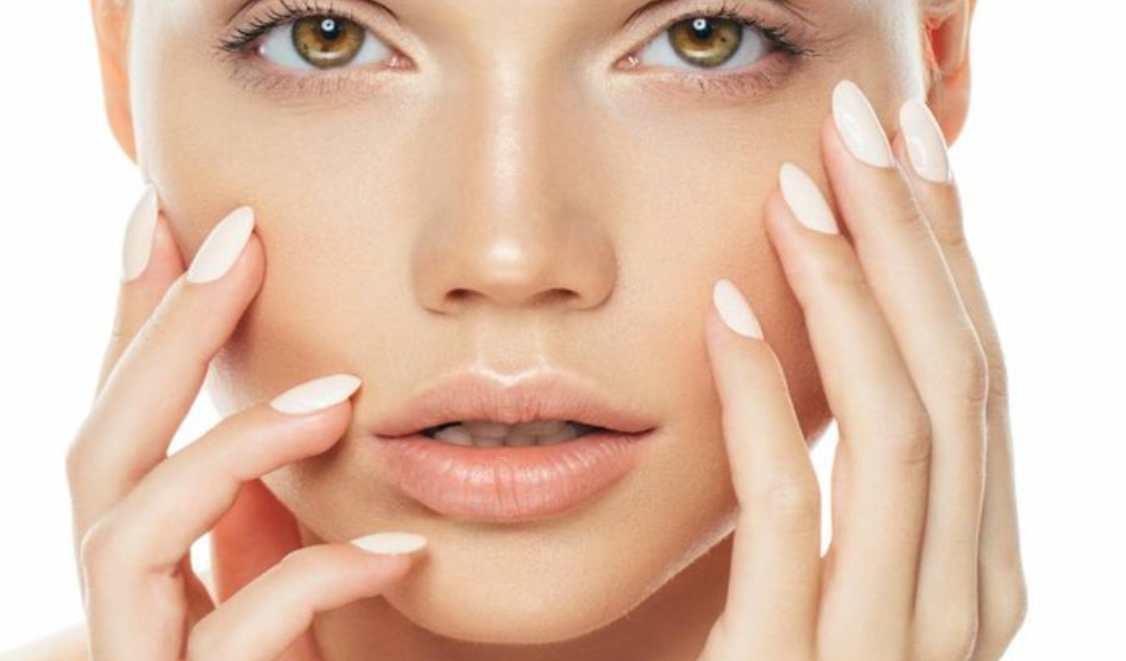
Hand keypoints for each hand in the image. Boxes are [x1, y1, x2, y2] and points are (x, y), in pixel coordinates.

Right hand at [65, 196, 426, 660]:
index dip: (136, 321)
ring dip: (234, 447)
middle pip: (99, 451)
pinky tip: (403, 550)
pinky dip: (315, 578)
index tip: (171, 215)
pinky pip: (231, 639)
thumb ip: (265, 526)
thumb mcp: (291, 599)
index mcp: (147, 568)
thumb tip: (295, 414)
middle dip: (161, 334)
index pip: (125, 424)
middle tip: (236, 235)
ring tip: (341, 397)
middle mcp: (121, 611)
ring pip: (129, 532)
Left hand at [700, 79, 1026, 660]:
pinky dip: (766, 397)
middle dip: (917, 239)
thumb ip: (850, 503)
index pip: (978, 384)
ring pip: (905, 431)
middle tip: (867, 124)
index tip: (907, 157)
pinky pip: (794, 514)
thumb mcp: (834, 592)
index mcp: (977, 576)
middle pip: (960, 384)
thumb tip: (828, 366)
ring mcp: (900, 649)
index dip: (950, 259)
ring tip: (802, 183)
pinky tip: (729, 306)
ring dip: (856, 288)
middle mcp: (966, 606)